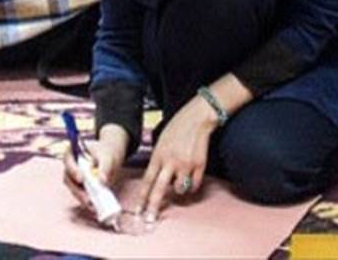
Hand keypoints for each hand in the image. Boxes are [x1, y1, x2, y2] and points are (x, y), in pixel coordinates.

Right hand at [62, 124, 127, 211]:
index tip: (81, 179)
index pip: (68, 160)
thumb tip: (101, 181)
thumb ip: (105, 167)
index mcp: (72, 153)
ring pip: (73, 189)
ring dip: (81, 198)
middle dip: (77, 190)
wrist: (108, 158)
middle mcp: (69, 167)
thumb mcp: (107, 157)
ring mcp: (73, 178)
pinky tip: (94, 207)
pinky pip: (80, 195)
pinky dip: (87, 201)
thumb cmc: (105, 153)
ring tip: (92, 205)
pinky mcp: (79, 188)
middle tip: (87, 198)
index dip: (72, 170)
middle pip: (68, 178)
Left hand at [139, 96, 217, 219]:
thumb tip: (155, 176)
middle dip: (153, 207)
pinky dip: (192, 186)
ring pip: (179, 189)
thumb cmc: (178, 127)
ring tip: (179, 183)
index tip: (138, 210)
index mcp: (158, 155)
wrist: (197, 118)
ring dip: (178, 191)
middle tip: (149, 219)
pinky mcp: (200, 165)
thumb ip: (158, 159)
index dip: (142, 197)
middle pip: (159, 189)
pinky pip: (195, 185)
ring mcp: (186, 164)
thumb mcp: (161, 141)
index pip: (147, 181)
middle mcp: (171, 162)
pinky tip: (191, 180)